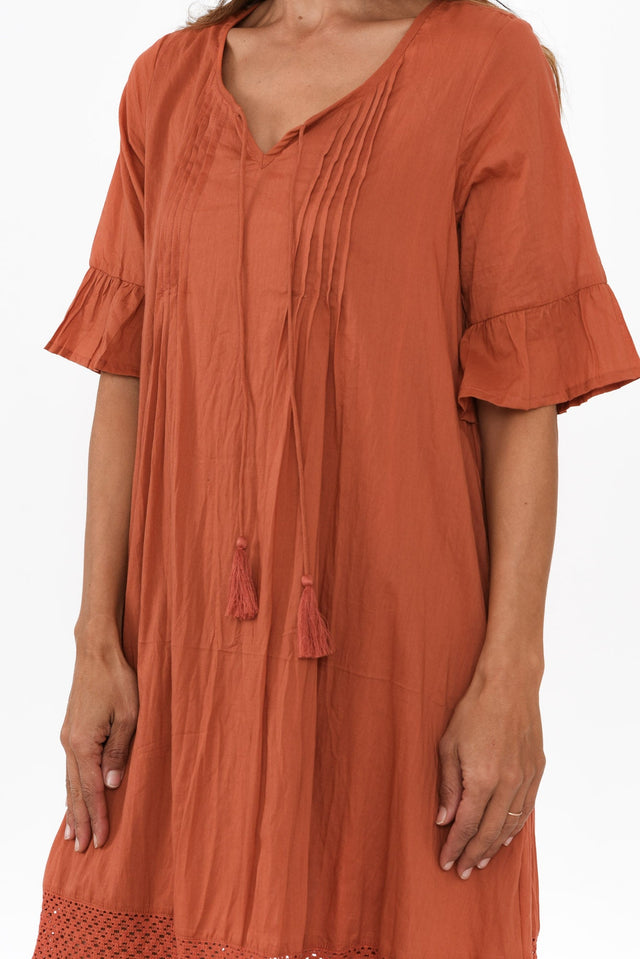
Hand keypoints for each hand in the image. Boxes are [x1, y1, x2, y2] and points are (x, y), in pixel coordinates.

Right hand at [60, 628, 138, 851]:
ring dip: (72, 808)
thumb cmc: (117, 680)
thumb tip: (112, 784)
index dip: (98, 817)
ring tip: (73, 833)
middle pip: (75, 791)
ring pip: (70, 781)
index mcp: (84, 744)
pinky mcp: (72, 730)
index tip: (101, 841)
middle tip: (84, 849)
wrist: (97, 652)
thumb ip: (120, 751)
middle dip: (81, 821)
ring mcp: (68, 737)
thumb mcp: (129, 716)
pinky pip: (71, 768)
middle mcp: (70, 744)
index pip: (91, 790)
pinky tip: (73, 796)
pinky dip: (72, 787)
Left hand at [435, 668, 544, 878]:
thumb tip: (444, 819)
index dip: (455, 847)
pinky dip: (515, 826)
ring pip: (510, 824)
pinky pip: (527, 808)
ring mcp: (526, 778)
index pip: (466, 825)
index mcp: (482, 779)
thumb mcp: (448, 745)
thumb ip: (447, 785)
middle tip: (462, 870)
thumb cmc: (473, 711)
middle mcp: (507, 784)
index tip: (446, 862)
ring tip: (481, 860)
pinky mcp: (537, 770)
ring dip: (494, 845)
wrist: (508, 685)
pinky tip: (505, 836)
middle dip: (473, 854)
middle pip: (489, 831)